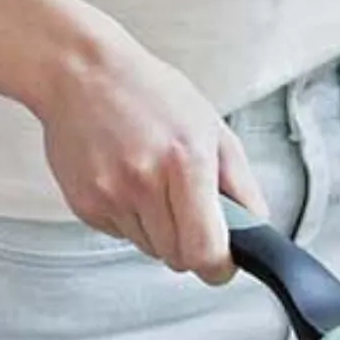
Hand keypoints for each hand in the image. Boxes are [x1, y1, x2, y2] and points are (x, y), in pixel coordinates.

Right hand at [32, 21, 262, 281]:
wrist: (83, 74)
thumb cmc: (150, 93)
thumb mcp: (211, 126)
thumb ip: (239, 182)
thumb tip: (255, 226)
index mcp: (187, 162)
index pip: (206, 251)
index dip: (220, 266)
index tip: (224, 261)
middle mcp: (146, 183)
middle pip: (178, 257)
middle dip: (191, 244)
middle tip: (189, 211)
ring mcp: (111, 196)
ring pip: (150, 249)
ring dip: (160, 230)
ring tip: (153, 184)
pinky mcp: (85, 205)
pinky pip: (120, 234)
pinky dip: (131, 219)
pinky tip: (126, 180)